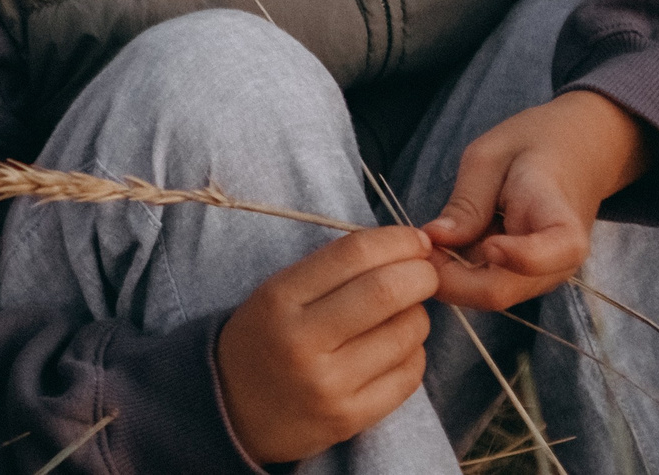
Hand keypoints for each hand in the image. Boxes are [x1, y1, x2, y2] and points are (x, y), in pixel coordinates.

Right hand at [215, 225, 439, 464]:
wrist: (232, 411)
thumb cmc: (265, 339)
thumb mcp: (278, 293)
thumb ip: (333, 269)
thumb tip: (406, 249)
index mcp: (280, 298)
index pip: (354, 254)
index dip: (397, 240)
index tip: (416, 241)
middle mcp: (302, 341)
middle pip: (386, 291)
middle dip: (422, 275)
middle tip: (426, 274)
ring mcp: (328, 385)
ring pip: (406, 334)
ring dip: (419, 315)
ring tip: (405, 315)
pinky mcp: (349, 419)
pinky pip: (408, 376)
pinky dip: (414, 354)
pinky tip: (397, 350)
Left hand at [420, 90, 651, 312]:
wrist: (580, 152)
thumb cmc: (536, 143)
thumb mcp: (491, 156)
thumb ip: (468, 202)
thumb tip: (436, 238)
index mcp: (560, 220)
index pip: (550, 254)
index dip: (514, 257)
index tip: (484, 242)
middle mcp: (558, 260)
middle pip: (501, 291)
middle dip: (450, 277)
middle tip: (420, 244)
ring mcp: (543, 274)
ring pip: (489, 295)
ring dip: (452, 277)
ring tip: (431, 239)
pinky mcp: (528, 278)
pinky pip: (488, 285)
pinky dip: (461, 272)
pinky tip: (448, 245)